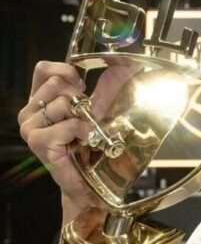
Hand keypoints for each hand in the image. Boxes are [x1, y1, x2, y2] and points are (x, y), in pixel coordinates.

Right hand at [17, 61, 101, 222]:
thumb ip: (108, 85)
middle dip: (79, 98)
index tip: (82, 88)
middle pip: (56, 83)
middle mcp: (29, 112)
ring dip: (82, 116)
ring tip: (83, 132)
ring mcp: (29, 127)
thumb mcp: (100, 107)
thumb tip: (128, 64)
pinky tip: (83, 140)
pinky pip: (67, 124)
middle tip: (84, 117)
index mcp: (38, 100)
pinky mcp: (37, 142)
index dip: (67, 72)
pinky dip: (83, 130)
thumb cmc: (92, 144)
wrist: (89, 179)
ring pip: (62, 102)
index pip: (43, 69)